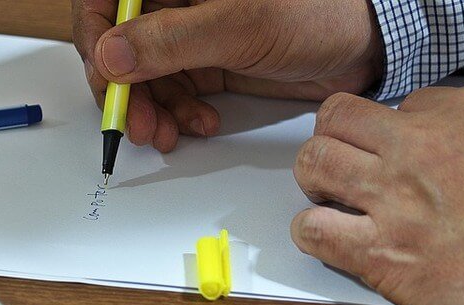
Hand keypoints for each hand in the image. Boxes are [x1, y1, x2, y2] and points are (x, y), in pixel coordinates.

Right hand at [72, 0, 383, 151]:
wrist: (368, 42)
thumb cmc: (321, 8)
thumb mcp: (240, 23)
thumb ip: (171, 40)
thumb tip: (111, 56)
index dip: (96, 37)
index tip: (105, 74)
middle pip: (116, 41)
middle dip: (121, 87)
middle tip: (132, 121)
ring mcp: (187, 30)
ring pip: (139, 73)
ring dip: (148, 109)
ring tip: (165, 134)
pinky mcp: (203, 60)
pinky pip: (169, 91)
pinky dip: (175, 114)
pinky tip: (197, 122)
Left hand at [291, 86, 463, 304]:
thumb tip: (443, 148)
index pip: (397, 105)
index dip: (386, 133)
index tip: (391, 154)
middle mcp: (422, 146)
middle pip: (337, 118)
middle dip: (331, 142)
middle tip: (340, 167)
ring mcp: (395, 198)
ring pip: (314, 162)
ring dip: (313, 181)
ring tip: (328, 199)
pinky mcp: (380, 252)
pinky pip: (313, 229)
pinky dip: (309, 233)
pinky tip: (326, 238)